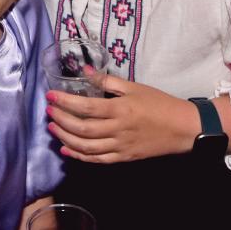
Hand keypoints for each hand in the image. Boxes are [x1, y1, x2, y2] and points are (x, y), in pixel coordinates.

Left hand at [45, 74, 199, 162]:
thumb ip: (107, 81)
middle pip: (82, 128)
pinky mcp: (123, 158)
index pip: (86, 107)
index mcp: (120, 109)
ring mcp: (120, 146)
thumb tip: (83, 70)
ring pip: (86, 146)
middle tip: (48, 111)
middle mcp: (118, 129)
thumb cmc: (159, 103)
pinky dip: (79, 155)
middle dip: (61, 120)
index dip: (65, 103)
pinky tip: (66, 148)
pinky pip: (97, 159)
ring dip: (66, 137)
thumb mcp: (135, 87)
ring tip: (52, 127)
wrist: (182, 128)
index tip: (51, 96)